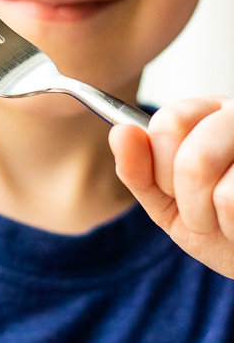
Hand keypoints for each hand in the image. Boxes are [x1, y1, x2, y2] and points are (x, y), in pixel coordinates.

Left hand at [109, 97, 233, 277]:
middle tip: (204, 209)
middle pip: (188, 151)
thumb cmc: (219, 228)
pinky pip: (229, 200)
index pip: (167, 122)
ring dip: (205, 216)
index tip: (176, 186)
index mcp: (209, 114)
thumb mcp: (168, 201)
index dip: (162, 167)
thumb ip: (138, 171)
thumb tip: (120, 134)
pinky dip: (230, 228)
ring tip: (225, 219)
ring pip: (205, 170)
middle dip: (185, 196)